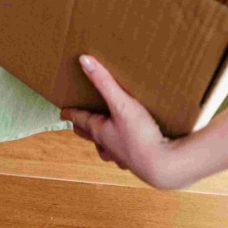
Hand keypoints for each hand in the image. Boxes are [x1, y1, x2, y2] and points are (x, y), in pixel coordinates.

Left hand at [61, 55, 177, 188]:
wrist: (164, 166)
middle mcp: (108, 146)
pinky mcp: (137, 163)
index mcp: (101, 131)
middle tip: (76, 124)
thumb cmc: (141, 135)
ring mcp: (122, 157)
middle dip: (83, 128)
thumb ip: (104, 82)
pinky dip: (122, 150)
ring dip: (101, 142)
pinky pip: (124, 156)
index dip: (72, 114)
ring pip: (106, 149)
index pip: (81, 120)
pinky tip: (129, 148)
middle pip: (91, 135)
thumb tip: (84, 61)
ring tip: (102, 137)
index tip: (63, 113)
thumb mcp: (122, 104)